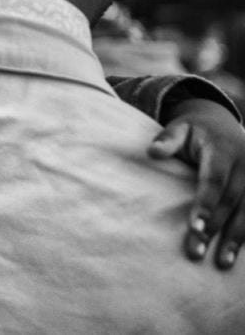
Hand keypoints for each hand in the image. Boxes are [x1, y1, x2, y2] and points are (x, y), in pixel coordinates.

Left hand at [148, 98, 244, 268]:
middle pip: (230, 202)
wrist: (221, 122)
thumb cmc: (193, 130)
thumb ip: (167, 139)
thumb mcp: (179, 127)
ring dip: (235, 239)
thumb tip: (152, 152)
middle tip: (195, 252)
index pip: (215, 180)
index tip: (194, 227)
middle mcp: (244, 165)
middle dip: (214, 228)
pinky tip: (237, 255)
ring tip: (221, 263)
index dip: (205, 204)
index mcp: (222, 150)